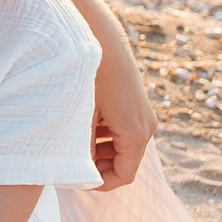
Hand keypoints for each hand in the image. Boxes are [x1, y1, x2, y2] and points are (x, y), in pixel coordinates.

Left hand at [90, 36, 159, 189]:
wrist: (102, 38)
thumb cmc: (89, 75)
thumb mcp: (81, 115)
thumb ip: (83, 147)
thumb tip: (81, 171)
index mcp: (136, 133)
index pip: (125, 175)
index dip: (102, 183)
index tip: (80, 181)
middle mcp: (146, 126)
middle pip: (126, 162)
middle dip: (101, 168)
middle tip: (74, 166)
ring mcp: (144, 114)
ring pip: (124, 146)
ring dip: (103, 152)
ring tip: (76, 148)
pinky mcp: (137, 104)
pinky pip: (125, 130)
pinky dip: (107, 136)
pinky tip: (84, 129)